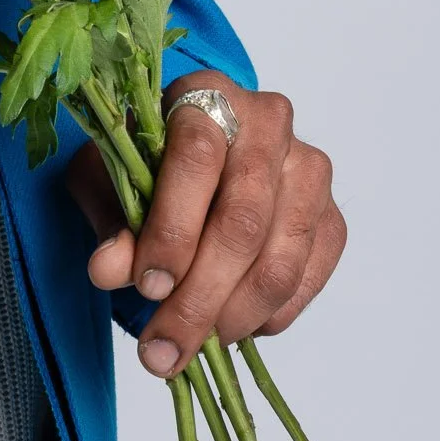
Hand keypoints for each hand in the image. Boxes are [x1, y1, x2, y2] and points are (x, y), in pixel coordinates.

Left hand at [71, 71, 345, 378]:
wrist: (196, 154)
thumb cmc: (146, 161)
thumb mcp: (108, 177)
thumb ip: (110, 218)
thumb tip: (109, 270)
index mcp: (205, 93)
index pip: (198, 157)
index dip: (172, 229)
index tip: (146, 286)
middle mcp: (268, 121)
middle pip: (243, 220)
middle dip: (199, 296)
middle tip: (163, 347)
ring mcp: (309, 169)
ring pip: (280, 259)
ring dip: (233, 317)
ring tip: (192, 346)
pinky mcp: (331, 216)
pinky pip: (308, 280)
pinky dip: (268, 317)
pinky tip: (230, 328)